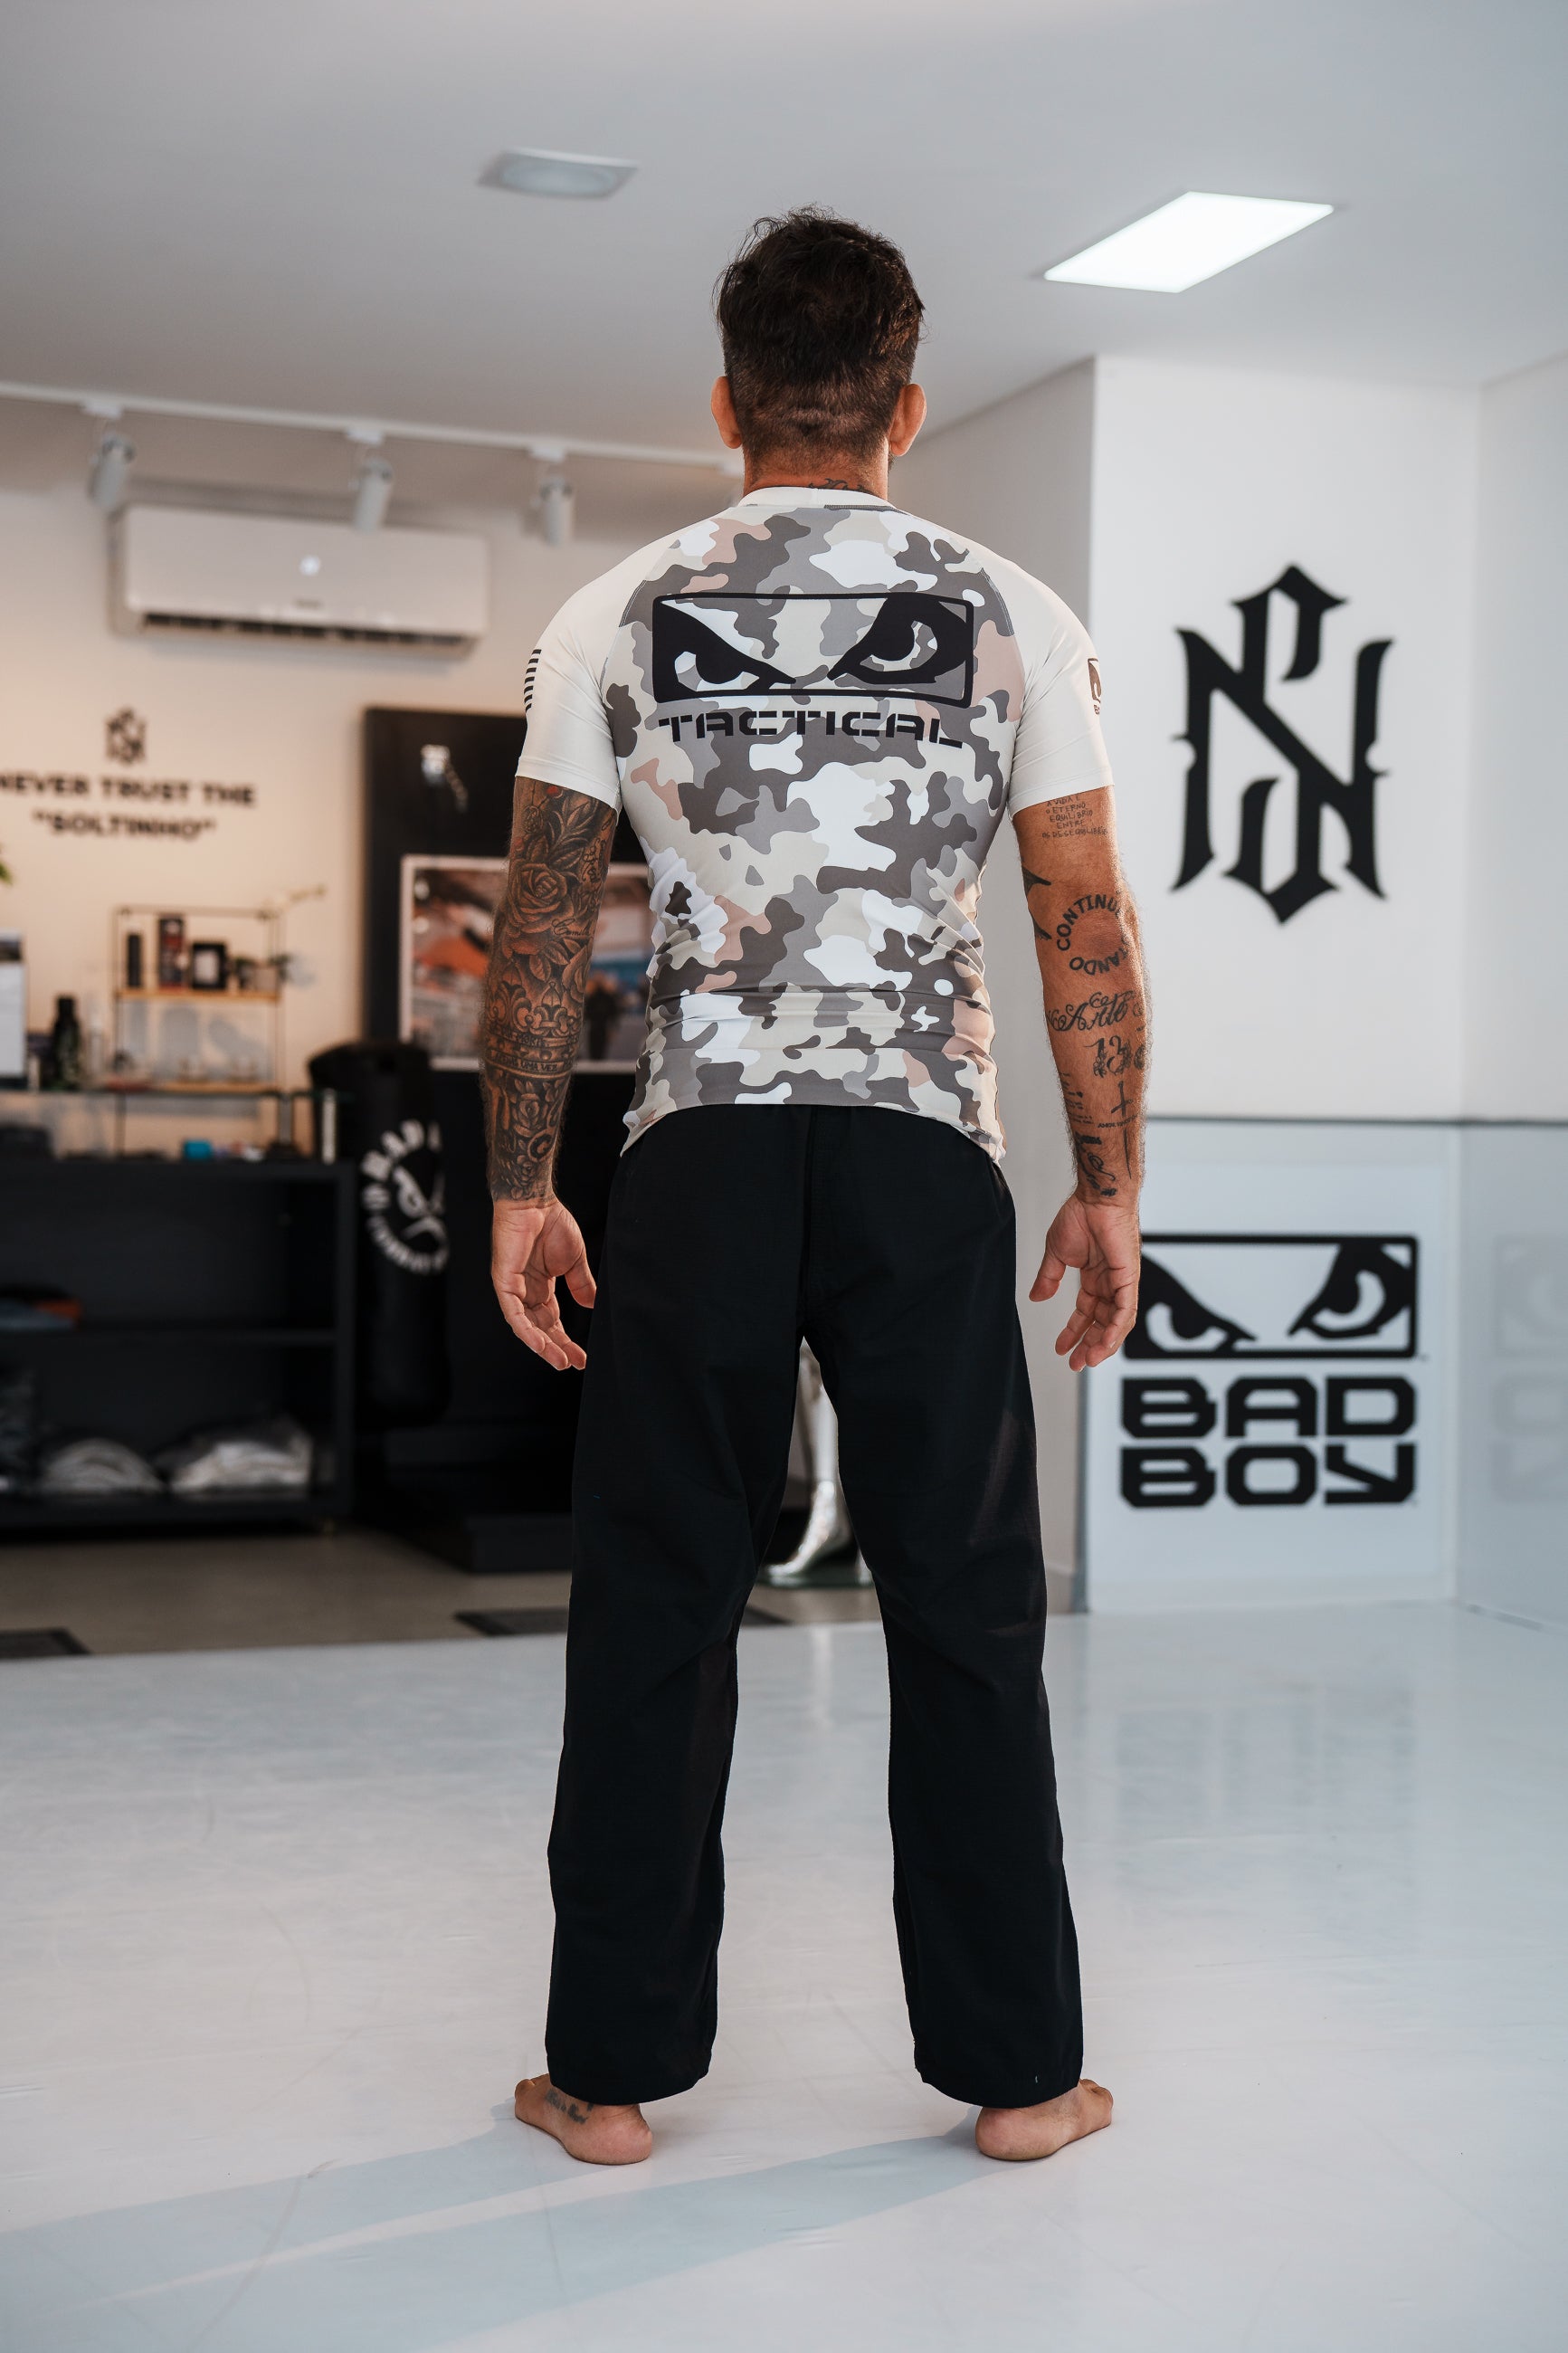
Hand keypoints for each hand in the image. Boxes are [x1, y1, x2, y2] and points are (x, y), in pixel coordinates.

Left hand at [491, 1196, 595, 1370]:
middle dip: (557, 1347)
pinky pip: (512, 1313)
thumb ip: (581, 1285)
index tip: (583, 1357)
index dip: (566, 1340)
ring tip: (560, 1361)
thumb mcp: (574, 1261)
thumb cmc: (553, 1223)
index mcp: (541, 1287)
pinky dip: (525, 1330)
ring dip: (542, 1345)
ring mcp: (513, 1289)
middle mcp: (526, 1292)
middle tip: (573, 1363)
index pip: (552, 1321)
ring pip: (525, 1326)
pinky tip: (539, 1344)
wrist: (535, 1201)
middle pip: (540, 1328)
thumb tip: (591, 1307)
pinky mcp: (504, 1282)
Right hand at [1031, 1195, 1140, 1371]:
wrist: (1096, 1199)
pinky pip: (1126, 1311)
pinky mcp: (1129, 1279)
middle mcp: (1110, 1284)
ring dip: (1102, 1344)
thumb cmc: (1081, 1216)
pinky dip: (1116, 1330)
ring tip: (1087, 1360)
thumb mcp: (1057, 1254)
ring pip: (1116, 1323)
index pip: (1086, 1313)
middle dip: (1088, 1345)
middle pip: (1102, 1323)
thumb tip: (1036, 1297)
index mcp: (1095, 1278)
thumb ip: (1048, 1278)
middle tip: (1075, 1363)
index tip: (1061, 1348)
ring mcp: (1122, 1283)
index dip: (1073, 1332)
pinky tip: (1104, 1344)